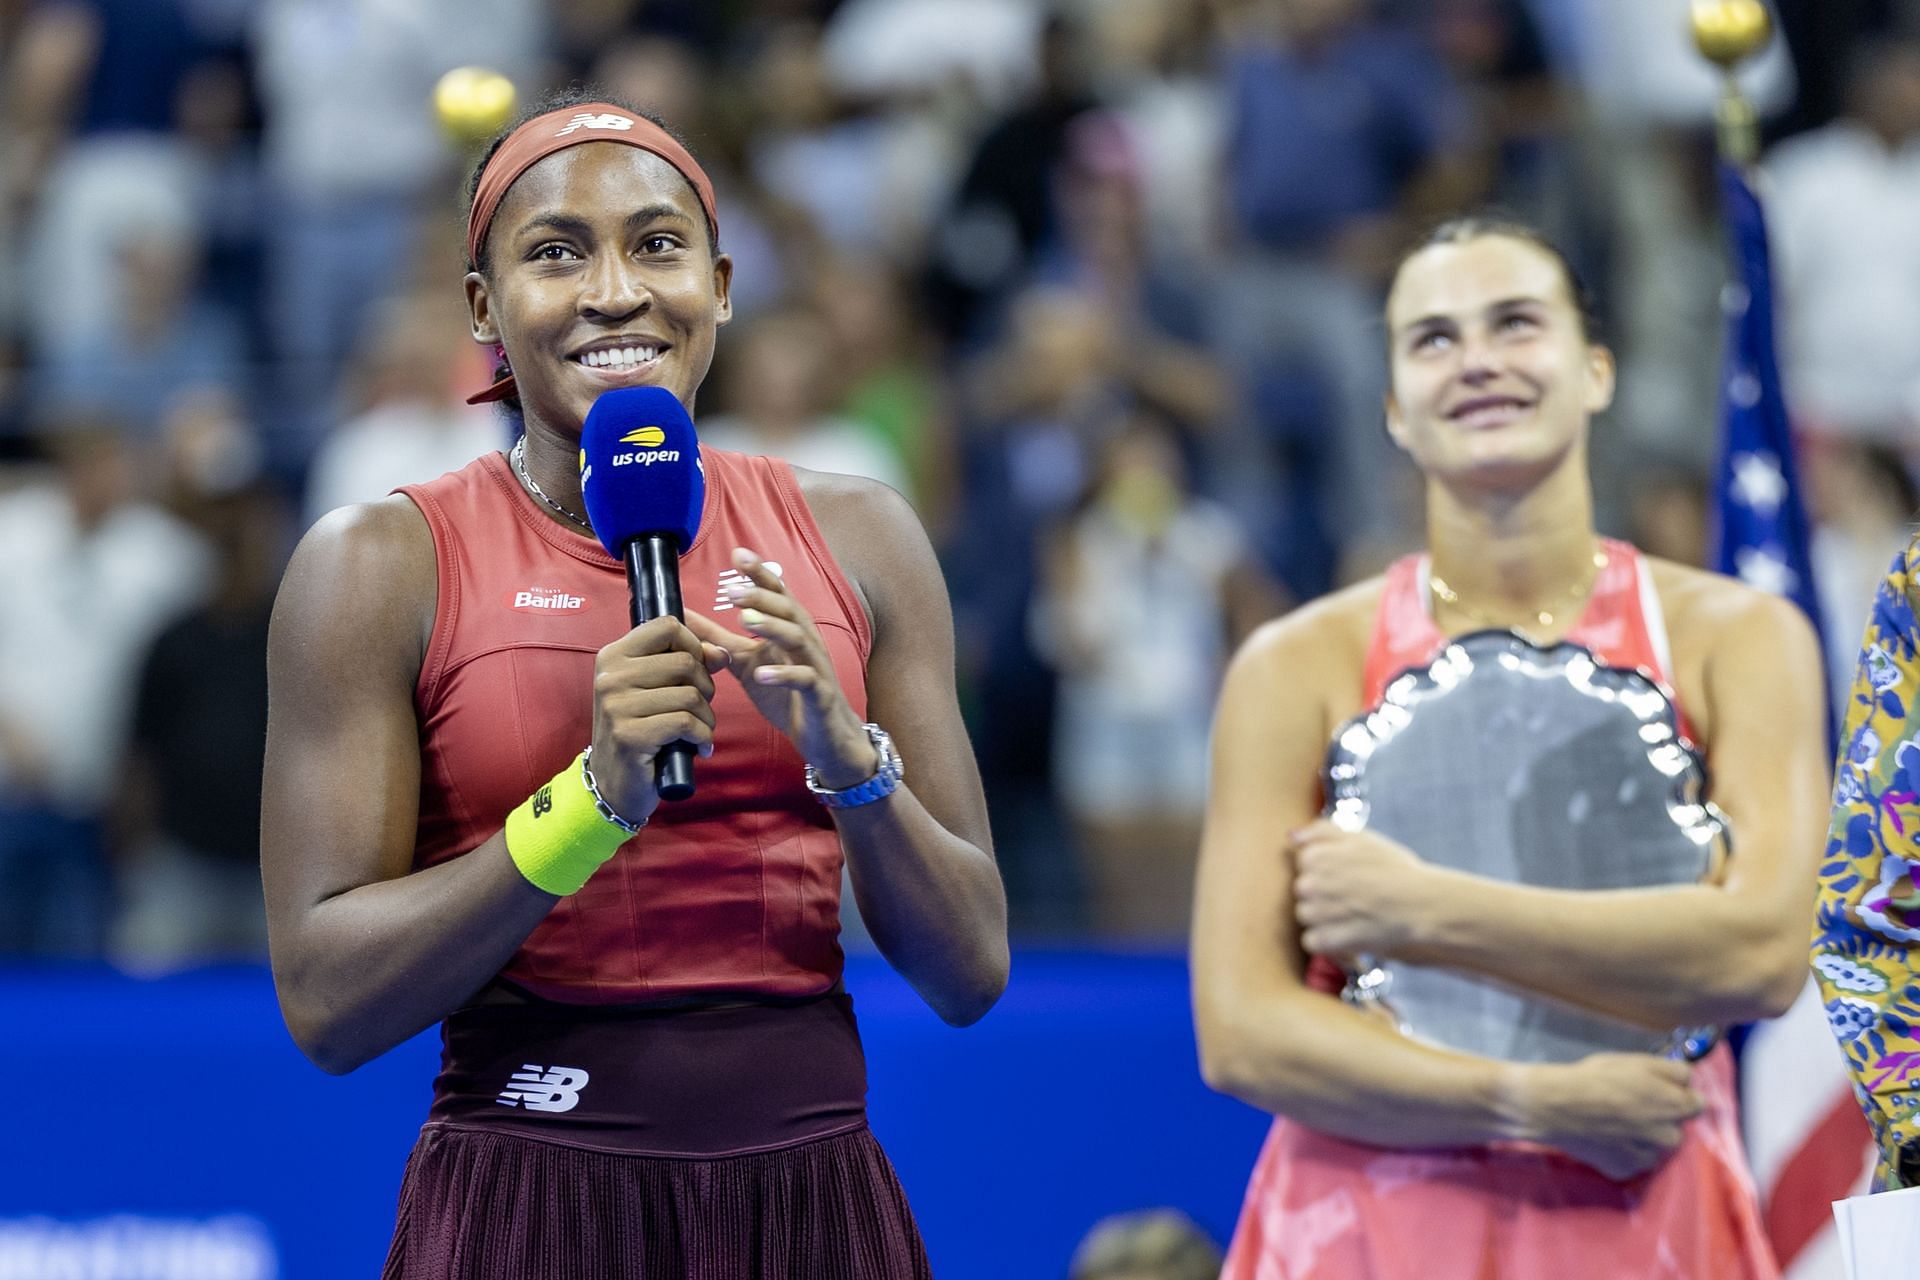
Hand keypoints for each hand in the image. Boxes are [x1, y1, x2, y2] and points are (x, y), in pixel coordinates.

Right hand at [588, 616, 728, 823]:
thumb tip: (721, 653)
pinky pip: (686, 723)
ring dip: (707, 717)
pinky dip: (702, 737)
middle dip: (706, 687)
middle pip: (685, 661)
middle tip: (699, 710)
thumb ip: (686, 665)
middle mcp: (611, 676)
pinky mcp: (629, 735)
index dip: (694, 645)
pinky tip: (699, 747)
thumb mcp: (656, 691)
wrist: (612, 782)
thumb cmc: (640, 731)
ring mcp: (617, 705)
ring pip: (690, 694)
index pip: (667, 626)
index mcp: (614, 656)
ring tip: (699, 731)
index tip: (697, 670)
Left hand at [685, 547, 877, 787]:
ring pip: (799, 638)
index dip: (759, 574)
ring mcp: (815, 666)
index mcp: (789, 628)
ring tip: (746, 622)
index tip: (738, 555)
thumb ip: (717, 639)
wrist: (822, 734)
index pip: (776, 594)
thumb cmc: (785, 694)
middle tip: (732, 591)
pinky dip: (785, 674)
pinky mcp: (819, 694)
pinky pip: (805, 679)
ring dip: (772, 627)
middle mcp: (805, 641)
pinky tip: (763, 673)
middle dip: (761, 597)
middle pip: (788, 610)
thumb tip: (683, 616)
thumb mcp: (746, 662)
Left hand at [1290, 819, 1447, 960]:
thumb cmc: (1395, 870)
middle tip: (1353, 897)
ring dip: (1323, 918)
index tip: (1349, 876)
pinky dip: (1328, 941)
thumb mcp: (1361, 838)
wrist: (1420, 905)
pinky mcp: (1325, 940)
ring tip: (1354, 915)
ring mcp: (1315, 913)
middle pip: (1303, 890)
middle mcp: (1309, 884)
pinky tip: (1348, 935)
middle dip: (1323, 893)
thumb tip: (1293, 836)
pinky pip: (1312, 941)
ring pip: (1305, 916)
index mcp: (1315, 857)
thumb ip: (1322, 832)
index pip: (1305, 862)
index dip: (1328, 868)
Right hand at [1520, 1053, 1703, 1181]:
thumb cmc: (1598, 1077)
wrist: (1558, 1106)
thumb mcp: (1637, 1060)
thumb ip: (1672, 1069)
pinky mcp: (1625, 1170)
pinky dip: (1624, 1152)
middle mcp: (1669, 1136)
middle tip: (1635, 1107)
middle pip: (1676, 1129)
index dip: (1679, 1095)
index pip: (1697, 1102)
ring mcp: (1647, 1158)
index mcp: (1675, 1106)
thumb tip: (1689, 1078)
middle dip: (1662, 1120)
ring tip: (1618, 1124)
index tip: (1662, 1091)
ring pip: (1654, 1148)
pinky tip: (1606, 1139)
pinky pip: (1632, 1161)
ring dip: (1645, 1139)